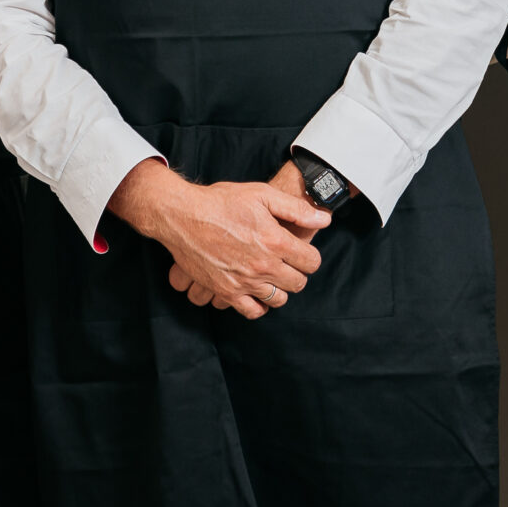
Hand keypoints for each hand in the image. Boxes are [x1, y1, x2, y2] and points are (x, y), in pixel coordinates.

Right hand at [182, 162, 328, 305]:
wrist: (182, 215)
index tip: (301, 252)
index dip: (310, 256)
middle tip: (287, 263)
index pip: (311, 262)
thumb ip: (296, 209)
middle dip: (297, 273)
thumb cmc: (221, 201)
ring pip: (278, 299)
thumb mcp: (262, 194)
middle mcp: (263, 265)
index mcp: (276, 241)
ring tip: (272, 276)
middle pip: (298, 283)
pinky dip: (259, 306)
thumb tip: (324, 219)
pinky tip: (257, 292)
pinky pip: (252, 311)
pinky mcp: (226, 291)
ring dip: (280, 289)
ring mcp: (245, 281)